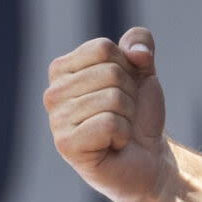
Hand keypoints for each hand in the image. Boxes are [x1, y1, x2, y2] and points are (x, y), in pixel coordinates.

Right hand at [46, 28, 170, 201]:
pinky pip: (109, 123)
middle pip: (110, 72)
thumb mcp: (143, 70)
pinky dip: (123, 134)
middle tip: (123, 114)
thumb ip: (139, 43)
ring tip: (118, 130)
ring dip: (127, 116)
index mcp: (62, 69)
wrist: (148, 158)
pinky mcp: (66, 145)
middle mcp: (52, 93)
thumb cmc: (138, 114)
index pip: (103, 48)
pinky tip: (114, 145)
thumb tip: (137, 53)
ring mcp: (56, 120)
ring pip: (112, 98)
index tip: (123, 90)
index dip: (127, 68)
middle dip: (129, 94)